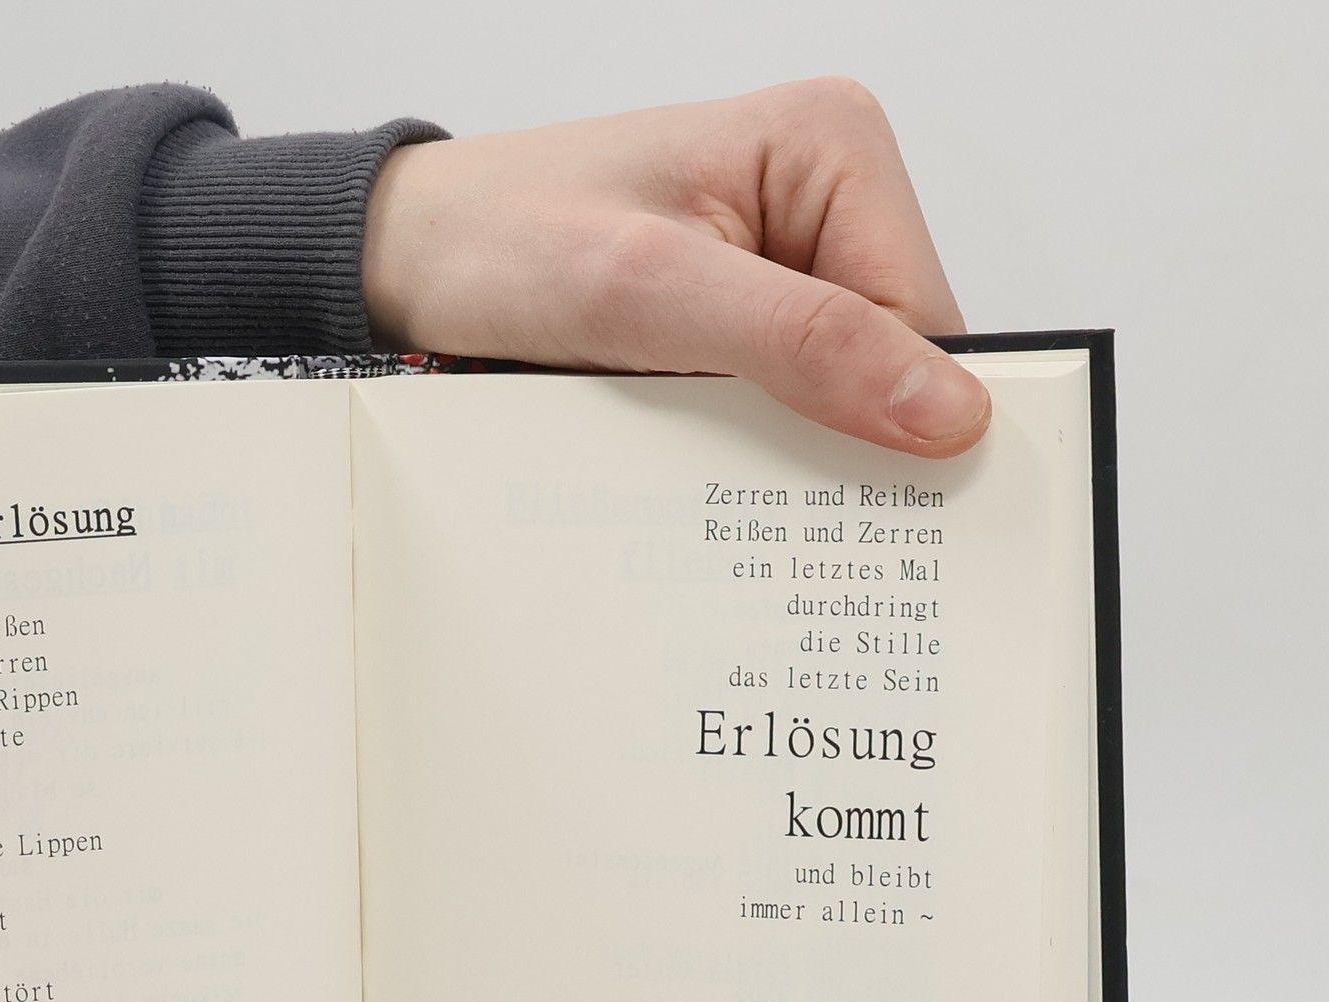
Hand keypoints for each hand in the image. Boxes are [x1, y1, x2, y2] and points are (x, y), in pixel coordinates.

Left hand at [364, 79, 987, 455]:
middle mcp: (825, 194)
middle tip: (760, 488)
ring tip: (712, 459)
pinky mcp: (744, 312)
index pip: (928, 319)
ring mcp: (787, 257)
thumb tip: (943, 408)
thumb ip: (801, 344)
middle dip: (839, 431)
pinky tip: (700, 454)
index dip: (897, 416)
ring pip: (842, 389)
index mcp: (834, 147)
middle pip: (894, 358)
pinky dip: (749, 440)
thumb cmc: (504, 241)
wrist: (413, 256)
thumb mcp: (650, 295)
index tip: (854, 499)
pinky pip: (784, 397)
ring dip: (788, 444)